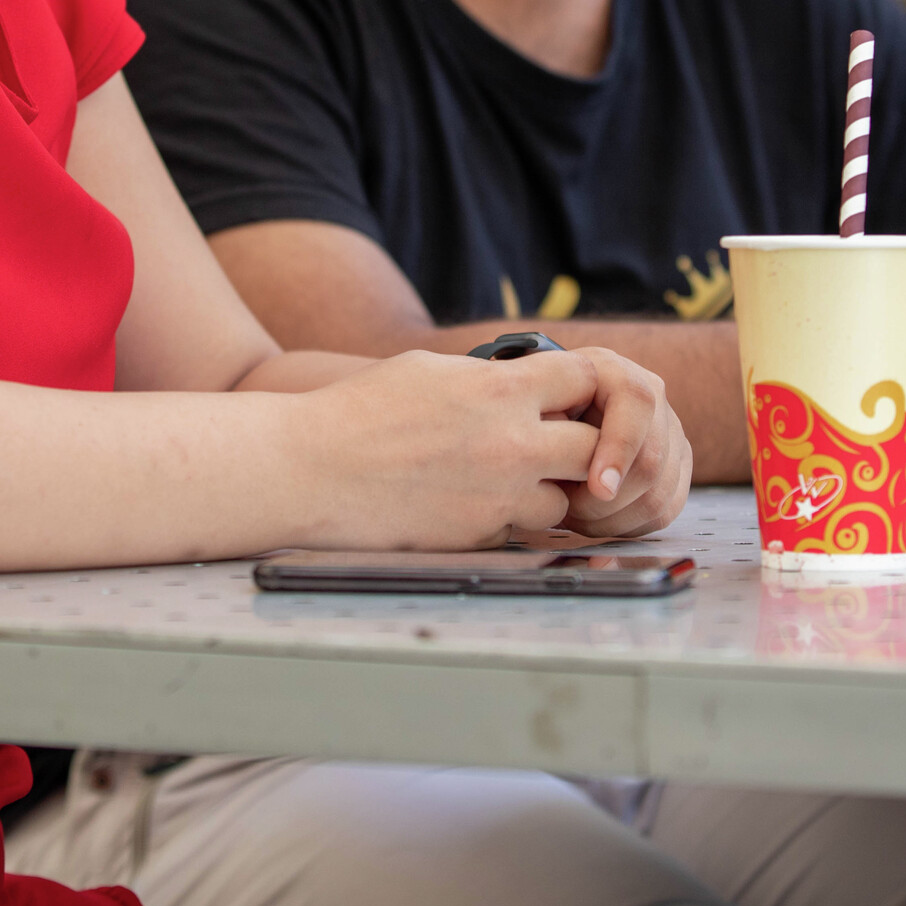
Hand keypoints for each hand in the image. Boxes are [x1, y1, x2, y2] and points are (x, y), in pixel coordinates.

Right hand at [292, 347, 623, 549]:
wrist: (313, 468)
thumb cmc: (360, 411)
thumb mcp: (428, 369)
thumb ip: (485, 378)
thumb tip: (519, 384)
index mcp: (498, 390)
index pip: (584, 380)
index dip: (579, 388)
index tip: (564, 397)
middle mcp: (511, 443)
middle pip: (592, 448)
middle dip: (578, 447)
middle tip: (549, 445)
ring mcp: (500, 495)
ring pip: (563, 501)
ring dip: (546, 491)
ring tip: (501, 479)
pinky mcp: (480, 536)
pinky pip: (520, 531)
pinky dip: (508, 522)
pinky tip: (470, 505)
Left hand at [554, 345, 691, 538]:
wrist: (558, 410)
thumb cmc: (541, 407)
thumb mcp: (535, 403)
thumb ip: (548, 422)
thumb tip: (562, 458)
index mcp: (618, 373)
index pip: (636, 404)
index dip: (619, 450)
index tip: (598, 488)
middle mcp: (654, 399)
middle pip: (651, 462)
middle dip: (607, 499)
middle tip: (566, 511)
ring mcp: (670, 434)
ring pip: (659, 496)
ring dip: (613, 518)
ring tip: (573, 516)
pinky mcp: (676, 468)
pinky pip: (664, 512)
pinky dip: (628, 526)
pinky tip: (595, 520)